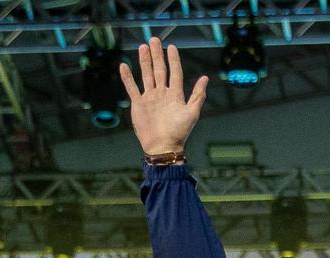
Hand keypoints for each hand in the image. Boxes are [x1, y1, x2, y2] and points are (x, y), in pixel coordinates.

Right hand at [120, 37, 207, 155]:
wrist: (163, 146)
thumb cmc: (179, 132)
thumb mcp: (192, 113)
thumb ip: (198, 95)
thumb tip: (205, 78)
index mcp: (175, 95)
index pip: (175, 73)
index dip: (174, 60)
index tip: (171, 47)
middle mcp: (162, 94)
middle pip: (160, 70)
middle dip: (157, 55)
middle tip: (154, 40)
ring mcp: (150, 98)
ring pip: (146, 75)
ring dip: (144, 61)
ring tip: (143, 47)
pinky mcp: (139, 104)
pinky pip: (132, 88)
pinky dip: (127, 78)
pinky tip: (124, 66)